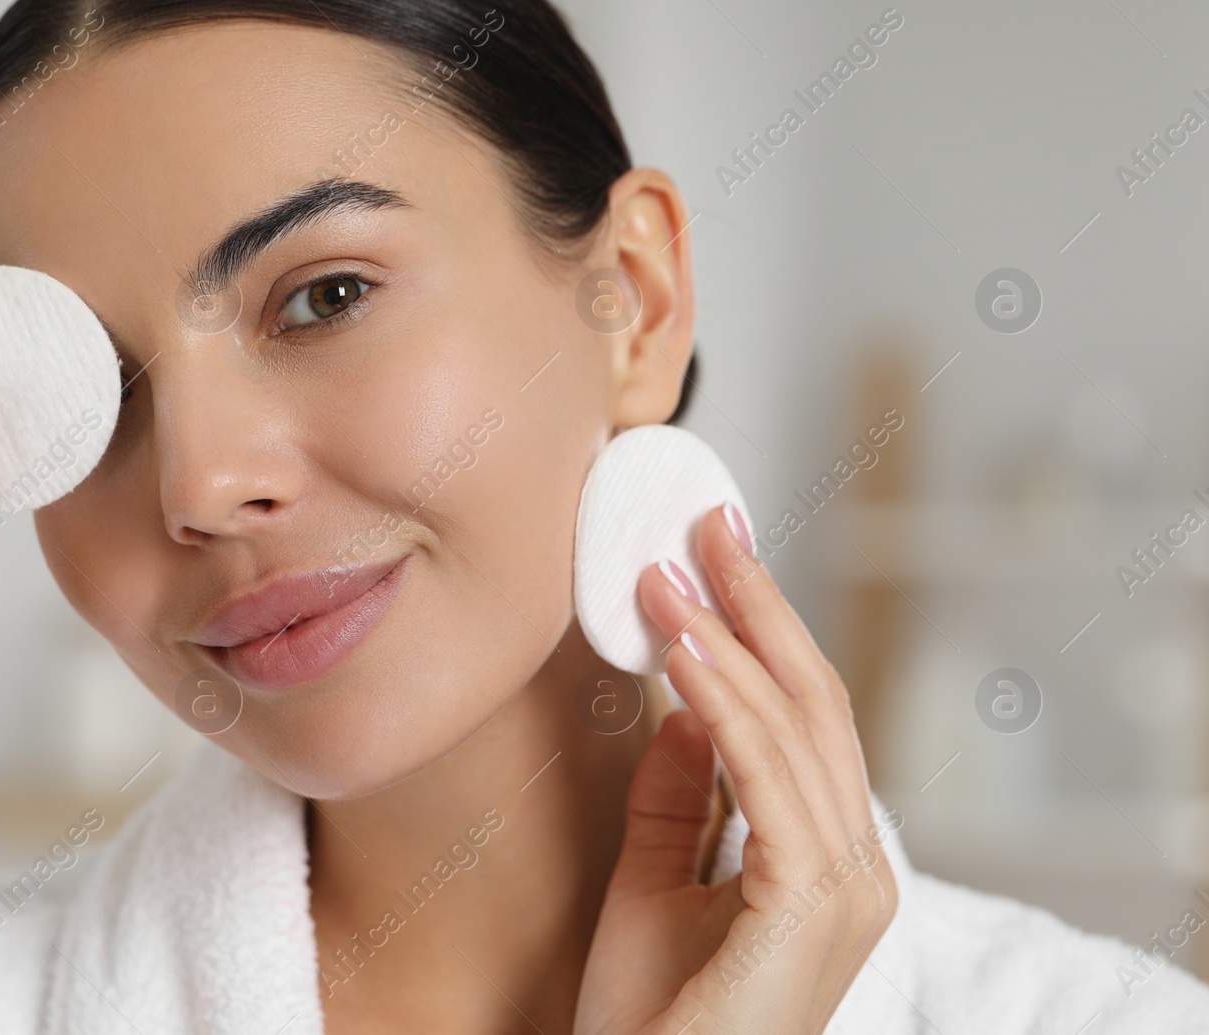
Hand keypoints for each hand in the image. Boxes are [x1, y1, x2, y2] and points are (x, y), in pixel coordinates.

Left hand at [574, 506, 896, 1034]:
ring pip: (794, 727)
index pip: (802, 718)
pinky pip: (767, 779)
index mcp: (827, 859)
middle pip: (812, 704)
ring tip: (666, 571)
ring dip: (726, 638)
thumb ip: (680, 795)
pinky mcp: (812, 907)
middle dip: (756, 605)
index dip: (761, 629)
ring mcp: (846, 888)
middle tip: (706, 523)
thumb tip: (686, 703)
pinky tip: (684, 649)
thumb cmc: (650, 1017)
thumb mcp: (652, 879)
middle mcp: (857, 867)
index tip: (713, 553)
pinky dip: (725, 703)